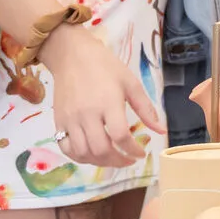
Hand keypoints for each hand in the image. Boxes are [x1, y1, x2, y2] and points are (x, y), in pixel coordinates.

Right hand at [44, 26, 163, 167]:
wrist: (72, 56)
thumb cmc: (105, 67)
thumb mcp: (131, 83)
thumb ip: (146, 109)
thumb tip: (161, 130)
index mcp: (108, 103)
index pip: (120, 136)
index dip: (133, 150)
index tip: (141, 153)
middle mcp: (86, 114)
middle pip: (100, 149)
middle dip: (118, 161)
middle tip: (128, 160)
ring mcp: (70, 120)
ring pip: (82, 153)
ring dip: (100, 162)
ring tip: (113, 159)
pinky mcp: (58, 121)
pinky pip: (66, 148)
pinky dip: (80, 157)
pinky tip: (92, 154)